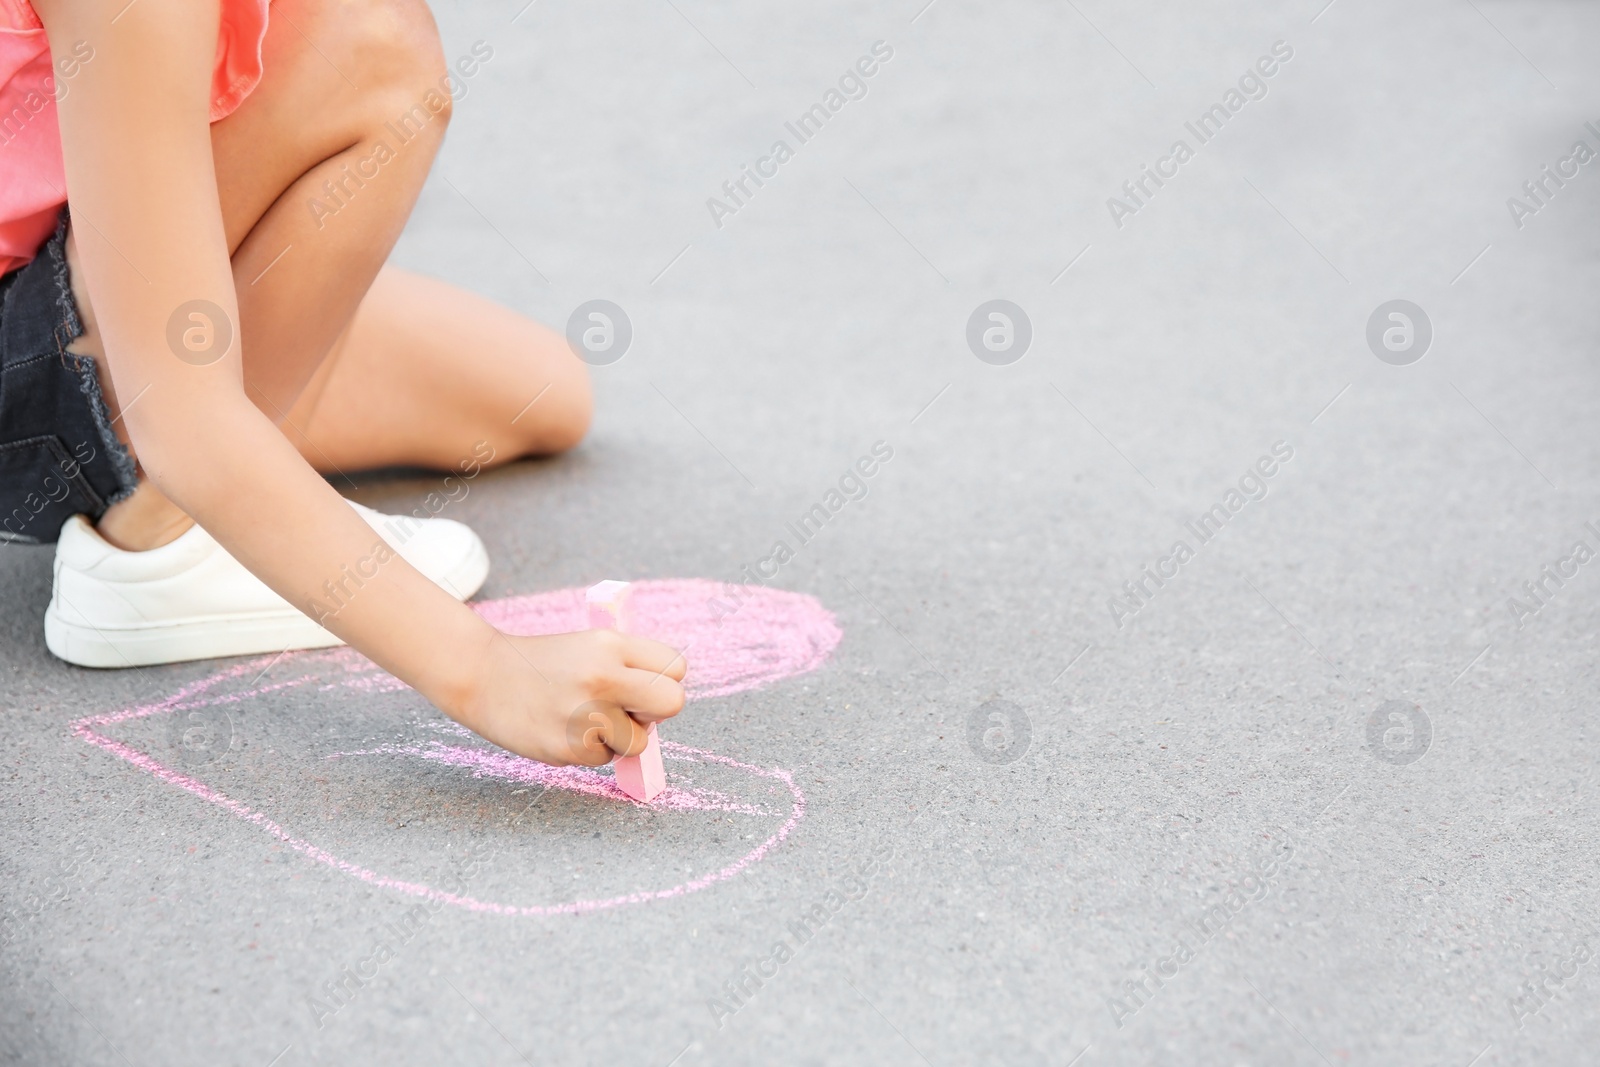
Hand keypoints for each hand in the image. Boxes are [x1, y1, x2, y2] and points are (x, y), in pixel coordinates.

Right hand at [453, 629, 686, 766]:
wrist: (482, 675)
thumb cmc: (544, 664)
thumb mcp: (589, 647)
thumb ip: (630, 668)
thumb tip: (664, 705)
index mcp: (611, 645)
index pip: (675, 667)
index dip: (663, 679)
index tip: (644, 686)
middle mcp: (603, 676)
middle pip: (672, 703)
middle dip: (658, 712)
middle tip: (633, 711)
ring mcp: (586, 714)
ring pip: (637, 741)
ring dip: (618, 737)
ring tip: (583, 718)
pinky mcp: (568, 746)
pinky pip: (603, 758)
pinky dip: (587, 749)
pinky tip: (562, 729)